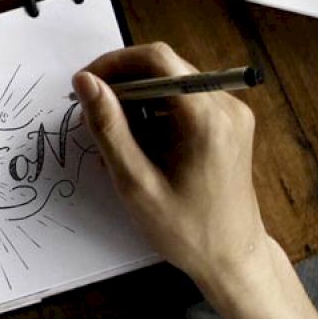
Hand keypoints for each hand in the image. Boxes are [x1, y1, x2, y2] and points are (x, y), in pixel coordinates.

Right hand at [73, 43, 280, 310]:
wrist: (233, 259)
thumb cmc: (186, 231)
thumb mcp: (136, 183)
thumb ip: (109, 128)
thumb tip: (84, 82)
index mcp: (207, 118)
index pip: (157, 59)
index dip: (115, 63)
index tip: (86, 84)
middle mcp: (226, 105)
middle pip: (165, 68)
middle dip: (124, 85)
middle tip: (94, 116)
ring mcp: (232, 113)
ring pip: (173, 83)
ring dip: (139, 102)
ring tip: (119, 142)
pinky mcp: (230, 123)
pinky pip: (187, 100)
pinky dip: (158, 114)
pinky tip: (143, 148)